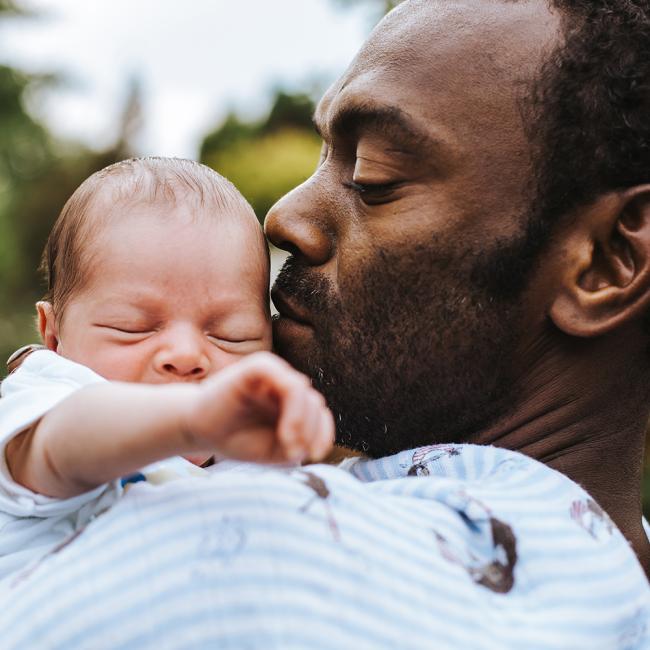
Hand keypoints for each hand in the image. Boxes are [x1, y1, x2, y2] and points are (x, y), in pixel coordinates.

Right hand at [182, 352, 334, 463]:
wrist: (197, 430)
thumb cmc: (236, 439)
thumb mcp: (275, 449)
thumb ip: (299, 443)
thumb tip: (317, 443)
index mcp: (292, 402)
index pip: (320, 413)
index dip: (323, 434)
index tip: (314, 456)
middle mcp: (284, 385)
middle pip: (315, 403)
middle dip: (312, 431)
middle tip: (295, 453)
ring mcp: (272, 374)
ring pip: (304, 391)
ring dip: (304, 422)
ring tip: (289, 445)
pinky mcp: (258, 368)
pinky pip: (286, 380)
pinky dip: (294, 408)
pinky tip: (285, 433)